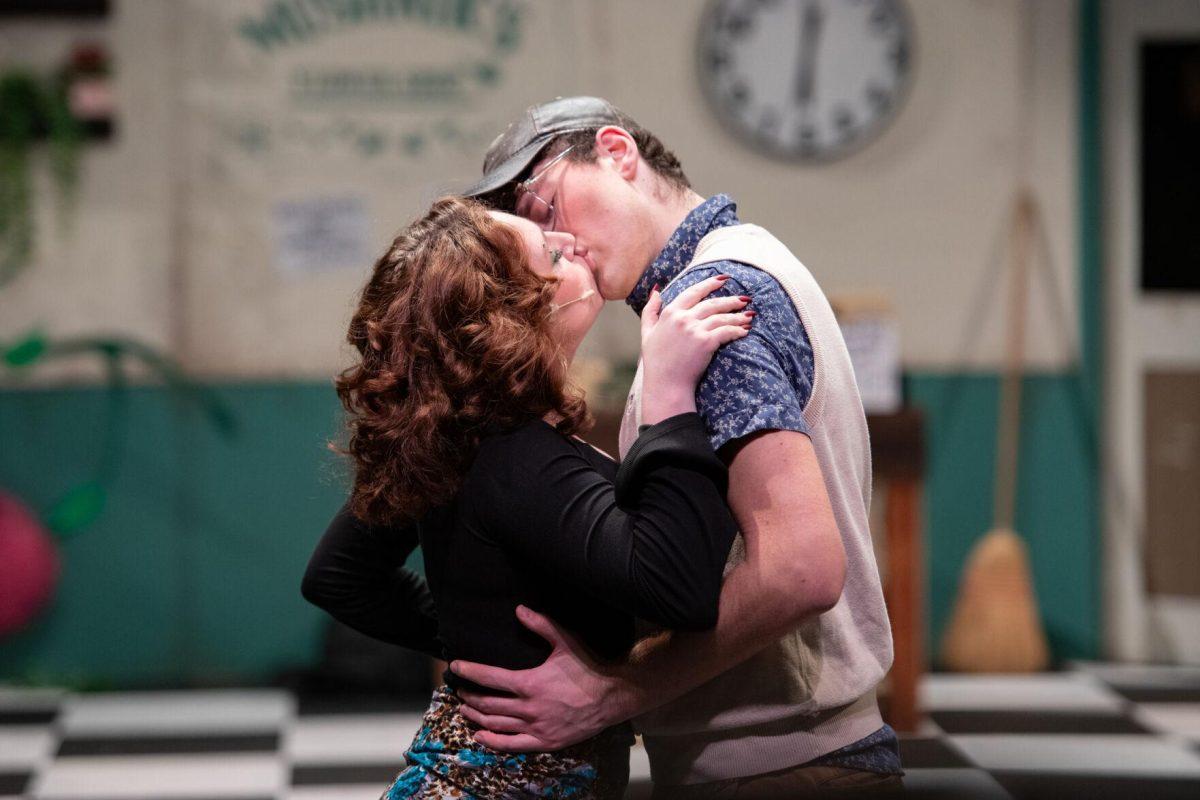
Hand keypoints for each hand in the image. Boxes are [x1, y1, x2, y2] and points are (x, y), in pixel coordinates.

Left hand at [449, 605, 627, 751]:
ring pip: (495, 724)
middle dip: (469, 696)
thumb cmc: (586, 667)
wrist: (611, 697)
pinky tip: (479, 735)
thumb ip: (540, 625)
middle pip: (488, 703)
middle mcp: (528, 708)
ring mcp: (535, 727)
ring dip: (475, 716)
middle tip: (458, 690)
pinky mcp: (543, 742)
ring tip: (463, 710)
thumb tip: (519, 608)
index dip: (470, 671)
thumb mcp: (564, 641)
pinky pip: (511, 745)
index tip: (455, 667)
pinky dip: (491, 741)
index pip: (490, 677)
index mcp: (530, 683)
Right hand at [640, 275, 751, 424]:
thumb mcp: (646, 332)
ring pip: (722, 316)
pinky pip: (726, 331)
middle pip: (712, 303)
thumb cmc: (656, 362)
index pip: (693, 292)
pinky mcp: (706, 342)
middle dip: (731, 300)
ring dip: (738, 315)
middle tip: (744, 299)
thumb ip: (650, 310)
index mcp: (670, 312)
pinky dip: (738, 330)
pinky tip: (745, 330)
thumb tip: (656, 291)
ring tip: (749, 315)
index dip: (710, 284)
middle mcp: (683, 318)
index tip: (723, 279)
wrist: (666, 385)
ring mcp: (695, 329)